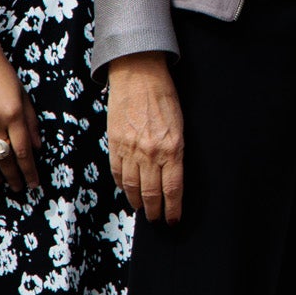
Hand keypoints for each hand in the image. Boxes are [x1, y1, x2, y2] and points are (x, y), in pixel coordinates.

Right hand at [106, 52, 185, 223]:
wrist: (138, 74)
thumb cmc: (164, 95)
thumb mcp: (181, 123)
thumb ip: (176, 149)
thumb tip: (174, 172)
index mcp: (172, 148)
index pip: (173, 188)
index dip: (173, 208)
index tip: (173, 219)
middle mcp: (151, 153)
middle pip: (151, 193)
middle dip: (155, 210)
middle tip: (157, 219)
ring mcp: (130, 150)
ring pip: (132, 187)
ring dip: (137, 202)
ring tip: (143, 210)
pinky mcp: (115, 144)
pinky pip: (117, 173)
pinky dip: (122, 186)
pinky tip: (127, 191)